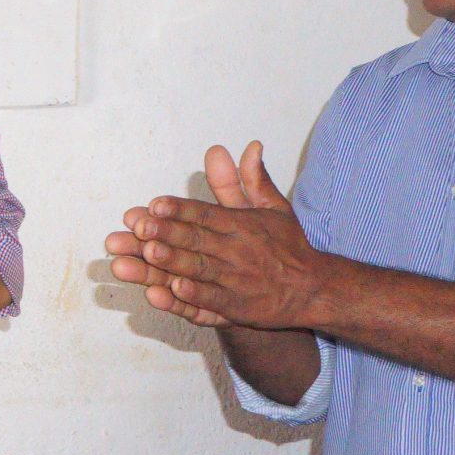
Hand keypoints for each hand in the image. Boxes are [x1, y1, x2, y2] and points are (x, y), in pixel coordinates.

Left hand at [103, 142, 329, 329]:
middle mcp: (238, 251)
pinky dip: (192, 298)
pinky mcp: (237, 308)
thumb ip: (252, 180)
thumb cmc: (289, 247)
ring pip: (199, 270)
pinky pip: (211, 303)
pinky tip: (171, 290)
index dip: (180, 209)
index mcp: (243, 225)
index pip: (206, 214)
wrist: (316, 291)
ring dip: (172, 262)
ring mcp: (236, 281)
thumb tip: (251, 146)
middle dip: (166, 233)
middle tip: (138, 227)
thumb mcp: (274, 208)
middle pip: (197, 240)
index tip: (154, 205)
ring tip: (148, 252)